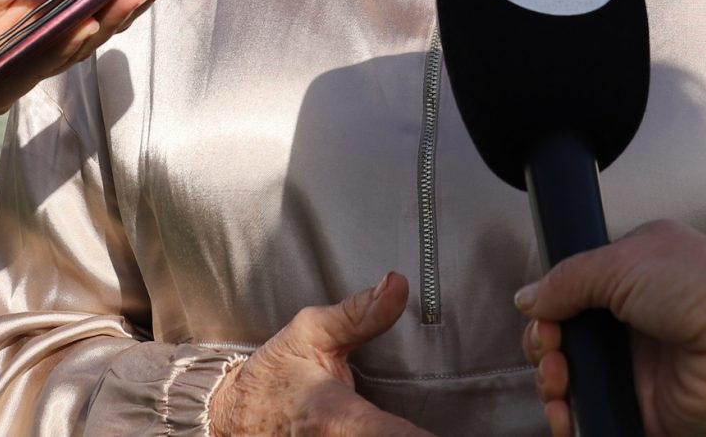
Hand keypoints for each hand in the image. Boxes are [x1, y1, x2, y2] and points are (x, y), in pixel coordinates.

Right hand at [210, 273, 432, 436]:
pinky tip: (405, 430)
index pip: (383, 435)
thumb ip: (358, 313)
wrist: (234, 417)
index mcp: (333, 417)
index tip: (442, 435)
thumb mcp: (310, 332)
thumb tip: (398, 284)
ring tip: (439, 426)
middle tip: (471, 425)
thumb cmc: (276, 374)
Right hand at [517, 221, 705, 436]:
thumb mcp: (623, 261)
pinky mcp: (648, 416)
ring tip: (560, 382)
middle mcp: (632, 331)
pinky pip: (600, 424)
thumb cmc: (702, 282)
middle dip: (543, 353)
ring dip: (553, 391)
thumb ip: (568, 281)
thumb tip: (526, 298)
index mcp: (628, 284)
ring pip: (576, 392)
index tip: (543, 322)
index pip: (568, 304)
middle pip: (565, 350)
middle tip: (553, 352)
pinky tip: (567, 417)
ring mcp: (639, 376)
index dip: (546, 316)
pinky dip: (575, 426)